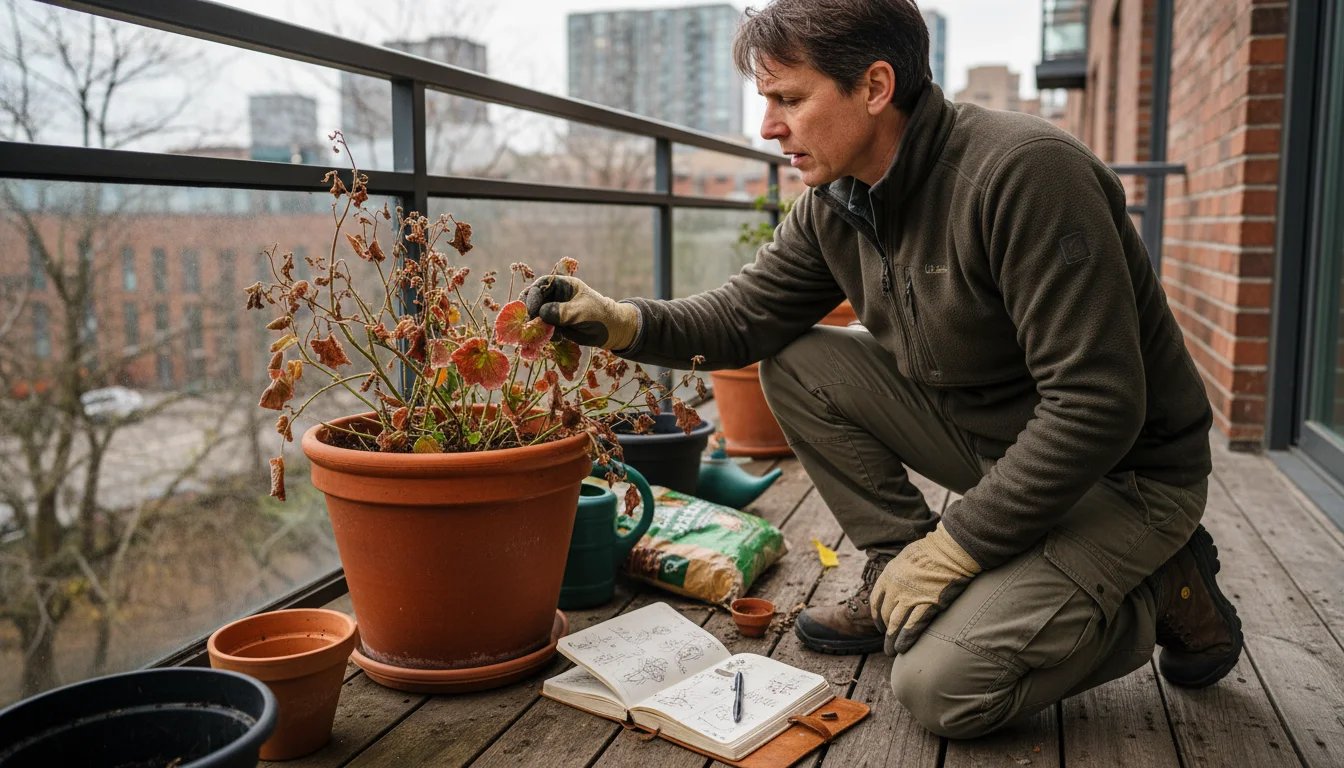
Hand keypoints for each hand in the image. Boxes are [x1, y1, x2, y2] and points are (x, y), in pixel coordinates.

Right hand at [523, 275, 638, 349]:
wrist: (611, 331)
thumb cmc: (599, 315)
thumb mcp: (582, 311)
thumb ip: (562, 312)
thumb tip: (541, 314)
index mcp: (563, 285)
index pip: (541, 286)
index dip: (533, 296)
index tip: (530, 311)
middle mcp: (555, 296)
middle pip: (533, 300)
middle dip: (528, 312)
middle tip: (524, 324)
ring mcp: (554, 311)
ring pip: (535, 316)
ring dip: (533, 326)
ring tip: (537, 336)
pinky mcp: (555, 325)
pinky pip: (542, 329)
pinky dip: (542, 335)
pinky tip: (554, 339)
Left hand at [871, 522, 981, 655]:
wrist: (949, 550)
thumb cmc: (930, 551)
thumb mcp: (904, 559)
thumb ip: (897, 575)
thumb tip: (896, 586)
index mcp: (888, 576)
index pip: (876, 602)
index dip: (877, 617)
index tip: (880, 626)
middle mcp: (895, 589)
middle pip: (886, 616)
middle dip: (886, 632)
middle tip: (887, 644)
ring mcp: (910, 598)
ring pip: (896, 625)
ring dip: (893, 640)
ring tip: (893, 651)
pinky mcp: (927, 605)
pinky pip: (912, 627)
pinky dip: (906, 639)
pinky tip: (903, 648)